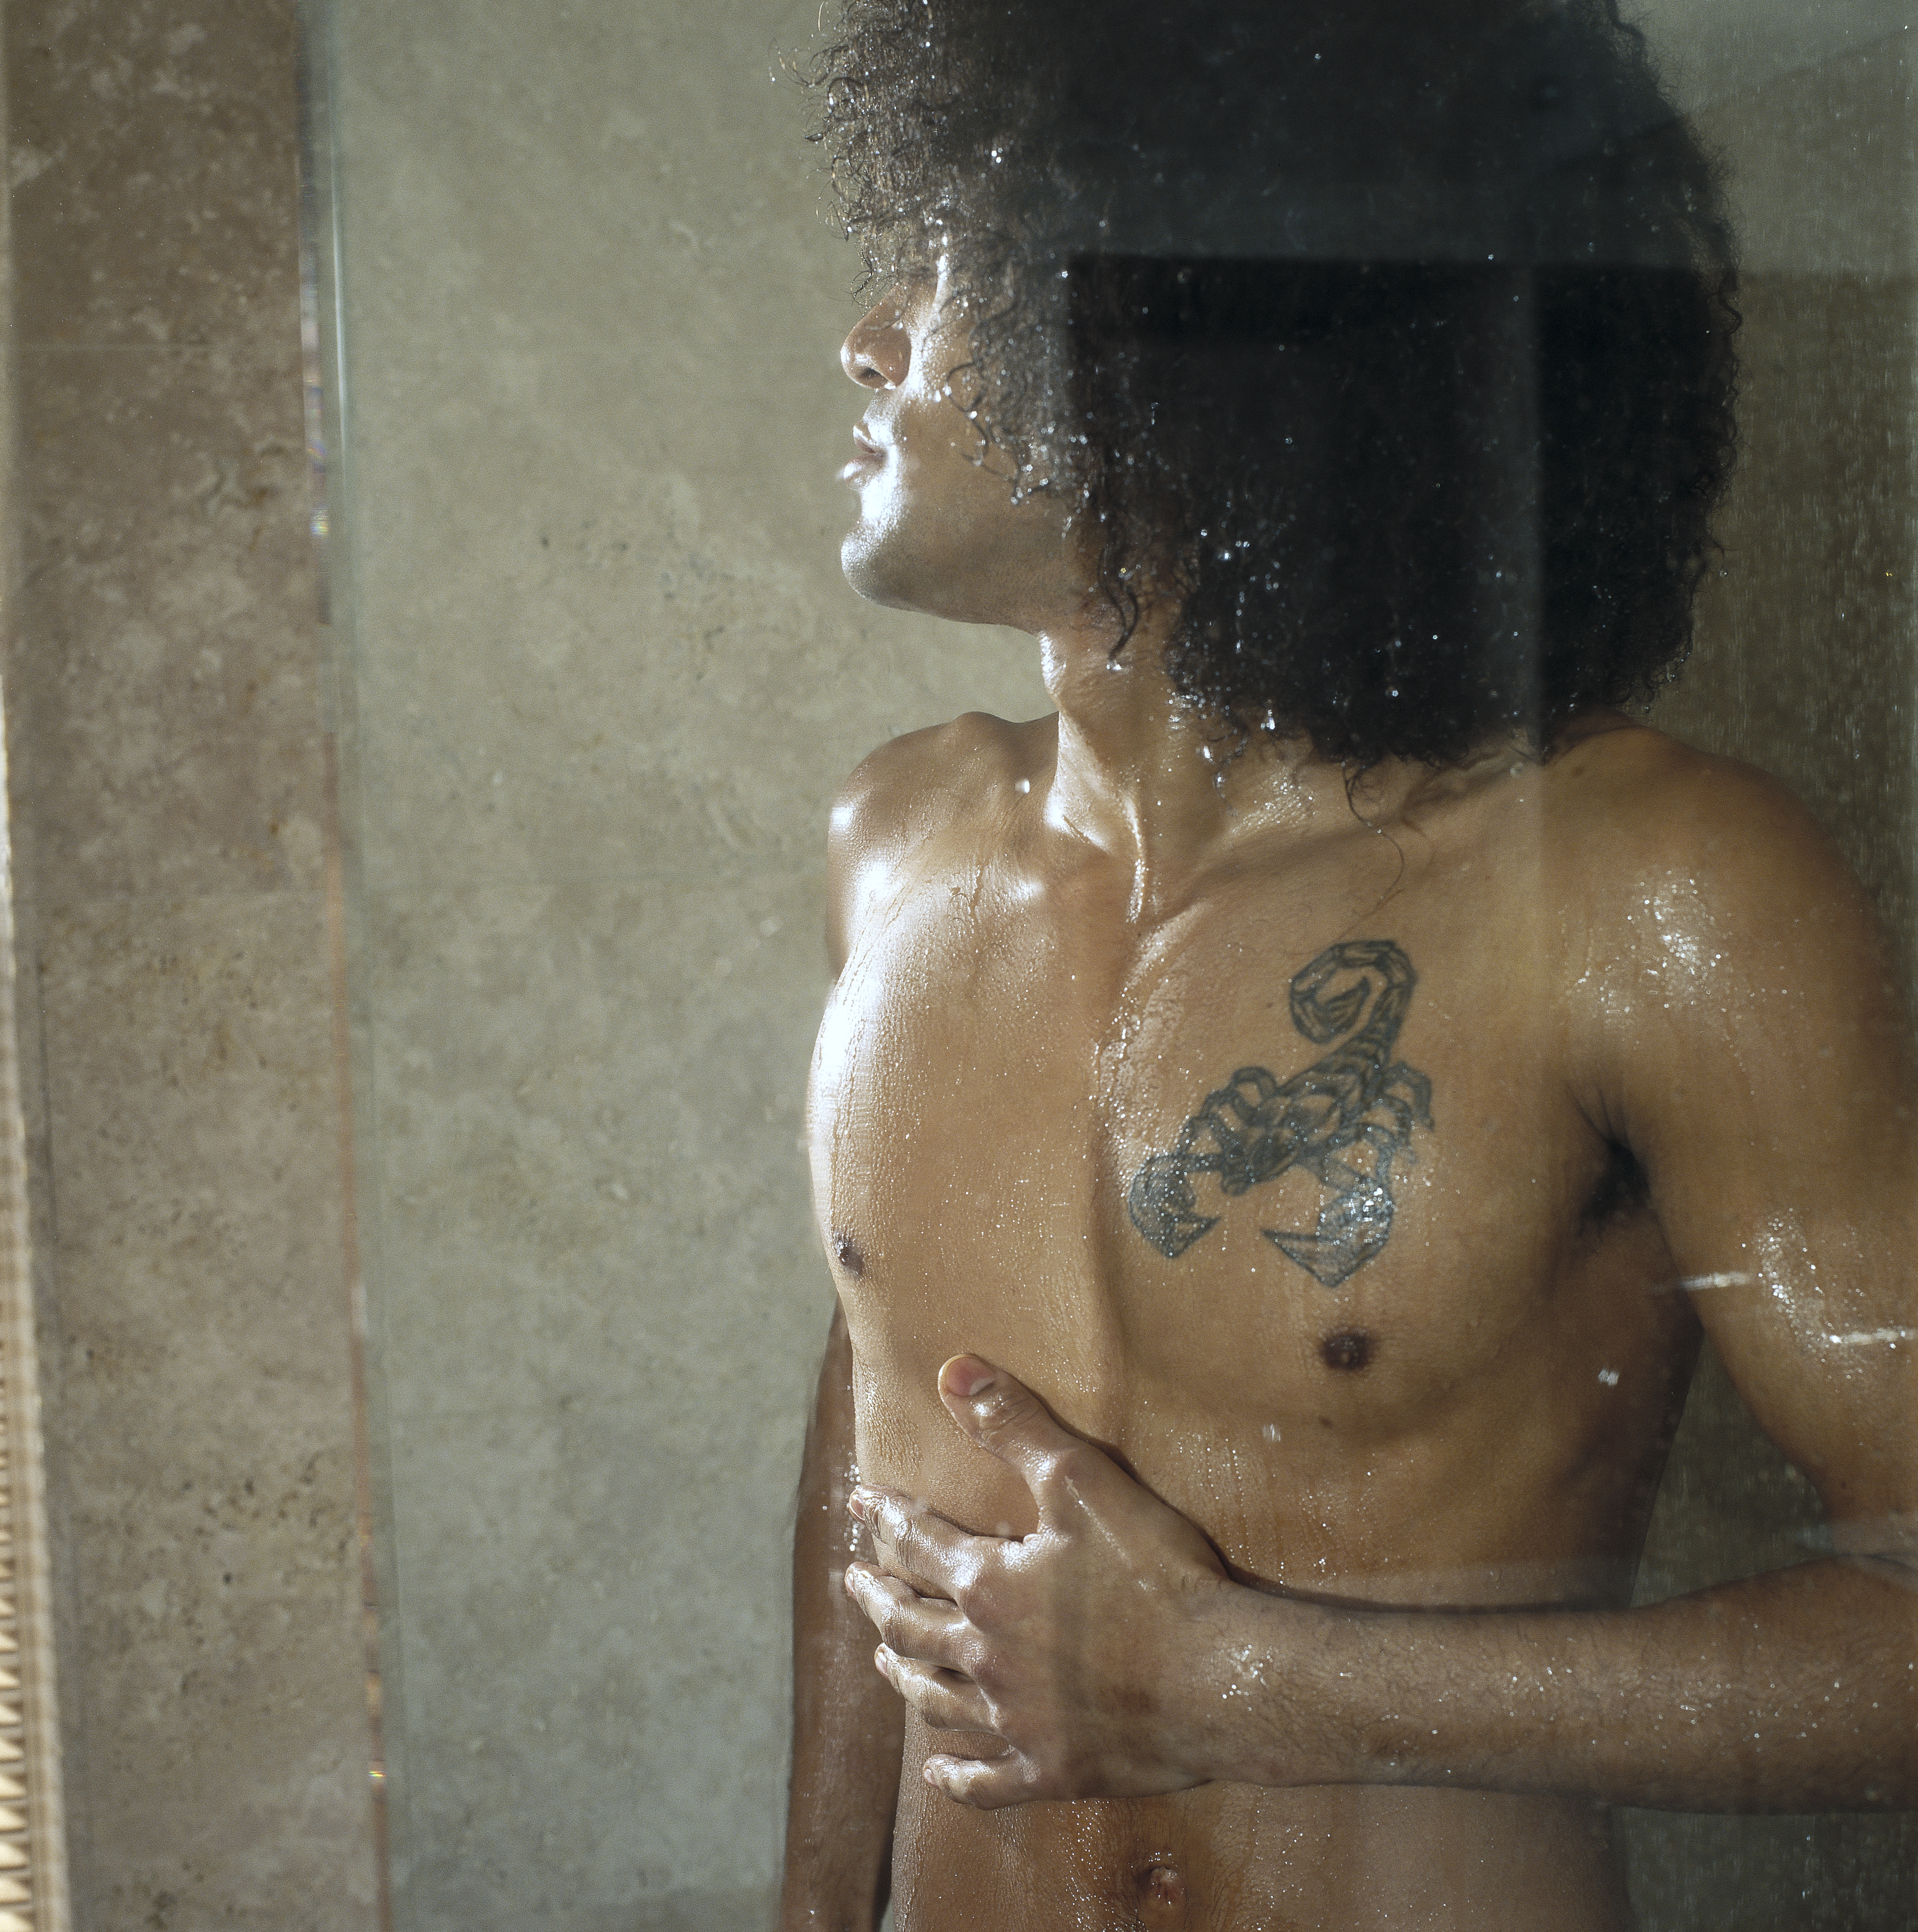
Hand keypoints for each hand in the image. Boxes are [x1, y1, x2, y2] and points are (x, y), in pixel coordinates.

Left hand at [843, 1356, 1240, 1808]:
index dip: (885, 1517)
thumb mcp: (1083, 1479)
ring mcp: (1016, 1721)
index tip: (860, 1503)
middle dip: (878, 1596)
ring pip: (936, 1698)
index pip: (916, 1543)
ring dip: (904, 1672)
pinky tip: (939, 1773)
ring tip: (884, 1657)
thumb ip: (1015, 1425)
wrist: (1217, 1679)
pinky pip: (986, 1781)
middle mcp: (986, 1657)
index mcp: (988, 1587)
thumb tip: (952, 1371)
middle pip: (910, 1625)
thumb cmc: (1153, 1575)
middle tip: (855, 1580)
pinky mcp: (1052, 1771)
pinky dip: (956, 1776)